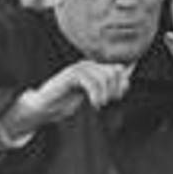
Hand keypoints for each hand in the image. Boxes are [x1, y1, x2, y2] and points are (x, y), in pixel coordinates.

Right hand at [0, 60, 135, 140]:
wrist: (45, 108)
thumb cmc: (66, 103)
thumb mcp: (92, 96)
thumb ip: (108, 88)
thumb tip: (127, 80)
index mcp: (94, 68)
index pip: (118, 69)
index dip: (121, 85)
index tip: (114, 99)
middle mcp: (88, 65)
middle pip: (114, 71)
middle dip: (114, 90)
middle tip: (105, 102)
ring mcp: (78, 68)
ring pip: (104, 76)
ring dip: (105, 94)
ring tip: (98, 104)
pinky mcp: (71, 75)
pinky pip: (91, 81)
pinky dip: (96, 94)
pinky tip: (93, 103)